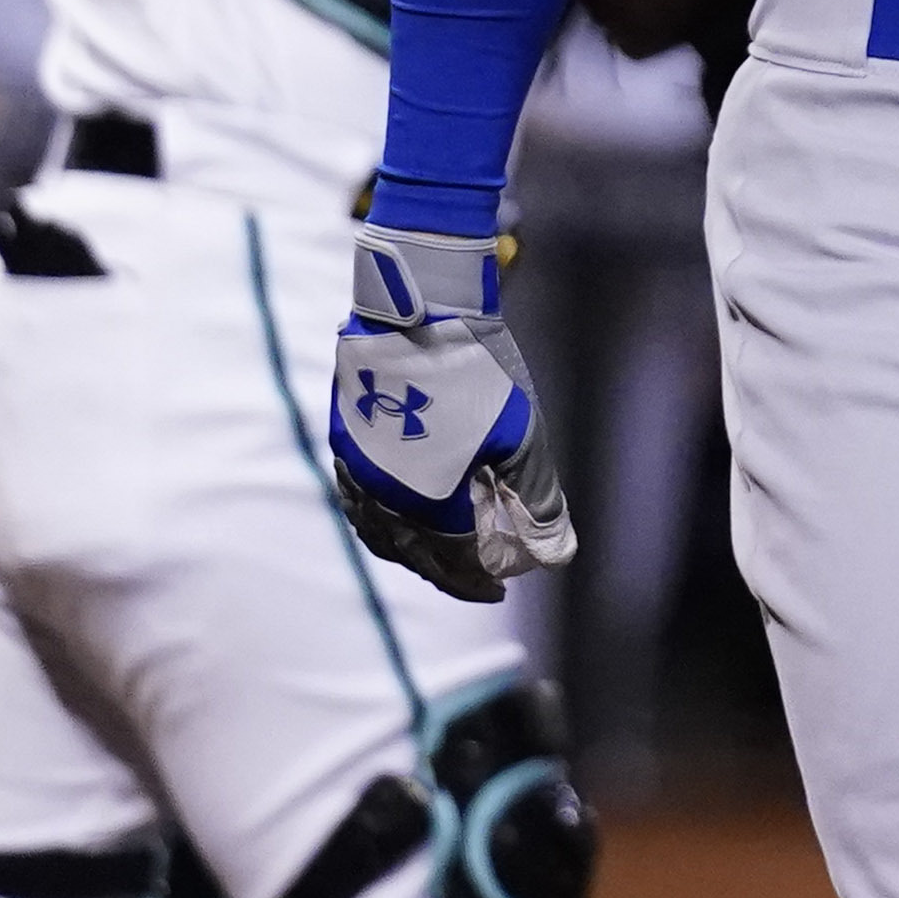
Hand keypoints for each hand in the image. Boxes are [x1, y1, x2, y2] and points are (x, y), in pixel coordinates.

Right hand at [325, 223, 575, 604]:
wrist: (423, 308)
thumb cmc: (480, 373)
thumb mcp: (523, 438)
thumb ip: (537, 502)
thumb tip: (554, 553)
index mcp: (424, 503)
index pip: (452, 562)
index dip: (477, 581)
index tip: (499, 589)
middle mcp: (381, 495)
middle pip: (412, 551)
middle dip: (444, 569)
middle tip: (472, 578)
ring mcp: (357, 466)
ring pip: (377, 528)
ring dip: (408, 548)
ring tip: (434, 551)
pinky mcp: (344, 438)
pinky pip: (356, 497)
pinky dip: (378, 517)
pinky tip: (397, 511)